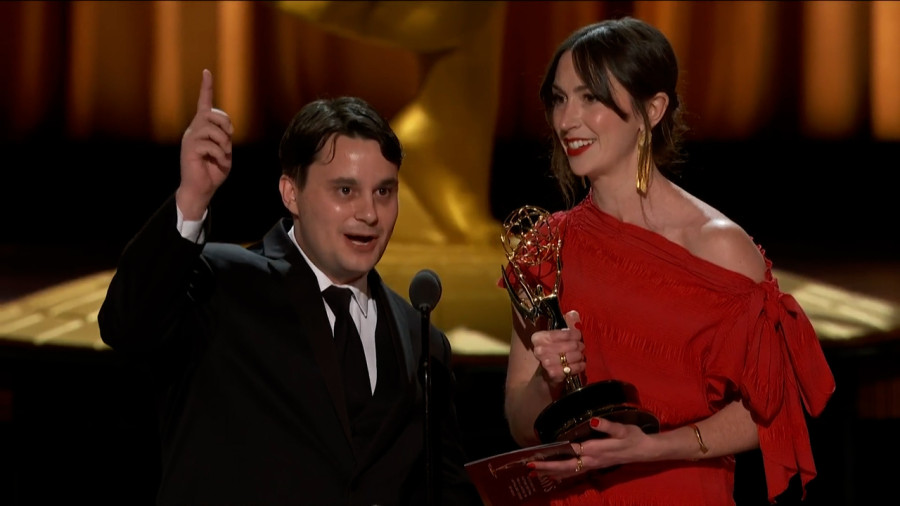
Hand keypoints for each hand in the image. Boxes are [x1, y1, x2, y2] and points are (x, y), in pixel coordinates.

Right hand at [176, 69, 233, 219]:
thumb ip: (225, 137)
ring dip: (223, 140)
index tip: (207, 72)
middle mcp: (194, 130)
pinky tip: (218, 160)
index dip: (206, 88)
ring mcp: (190, 139)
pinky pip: (208, 144)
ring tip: (223, 153)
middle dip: (225, 123)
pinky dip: (219, 153)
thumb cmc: (213, 170)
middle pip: (211, 113)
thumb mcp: (224, 150)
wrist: (202, 188)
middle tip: (229, 138)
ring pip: (210, 127)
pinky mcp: (189, 150)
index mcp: (202, 128)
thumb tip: (226, 129)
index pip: (204, 103)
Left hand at [528, 417, 654, 480]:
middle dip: (547, 467)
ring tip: (534, 472)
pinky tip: (552, 476)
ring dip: (552, 472)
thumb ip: (607, 426)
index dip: (554, 455)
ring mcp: (593, 465)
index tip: (538, 456)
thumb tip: (592, 421)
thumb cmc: (633, 436)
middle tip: (529, 467)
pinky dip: (562, 474)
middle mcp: (592, 460)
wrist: (644, 450)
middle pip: (566, 466)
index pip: (570, 453)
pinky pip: (575, 472)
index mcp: (596, 449)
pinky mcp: (595, 466)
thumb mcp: (623, 429)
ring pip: (569, 471)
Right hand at [530, 310, 584, 387]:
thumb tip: (574, 313)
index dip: (575, 334)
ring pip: (573, 356)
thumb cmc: (552, 351)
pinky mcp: (553, 374)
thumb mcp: (556, 337)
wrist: (545, 374)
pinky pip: (573, 367)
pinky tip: (581, 364)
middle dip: (579, 346)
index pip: (563, 333)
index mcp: (538, 337)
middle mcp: (540, 350)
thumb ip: (566, 324)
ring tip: (580, 355)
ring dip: (580, 356)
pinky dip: (580, 366)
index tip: (579, 336)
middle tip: (581, 347)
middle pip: (571, 345)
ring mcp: (546, 362)